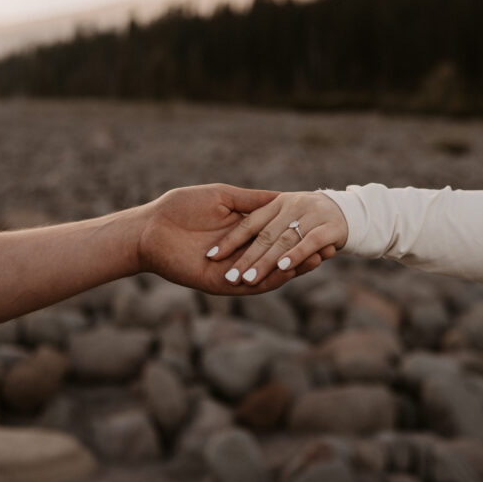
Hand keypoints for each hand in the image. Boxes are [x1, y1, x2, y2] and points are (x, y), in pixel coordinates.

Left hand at [138, 184, 322, 295]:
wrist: (151, 229)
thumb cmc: (181, 207)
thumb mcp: (222, 197)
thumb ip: (251, 201)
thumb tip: (279, 196)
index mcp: (239, 231)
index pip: (275, 234)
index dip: (297, 231)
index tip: (320, 225)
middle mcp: (239, 253)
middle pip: (278, 255)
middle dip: (303, 253)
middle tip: (331, 249)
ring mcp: (233, 269)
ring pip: (271, 272)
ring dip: (295, 267)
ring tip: (321, 260)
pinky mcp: (223, 284)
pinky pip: (253, 285)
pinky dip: (274, 279)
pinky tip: (293, 270)